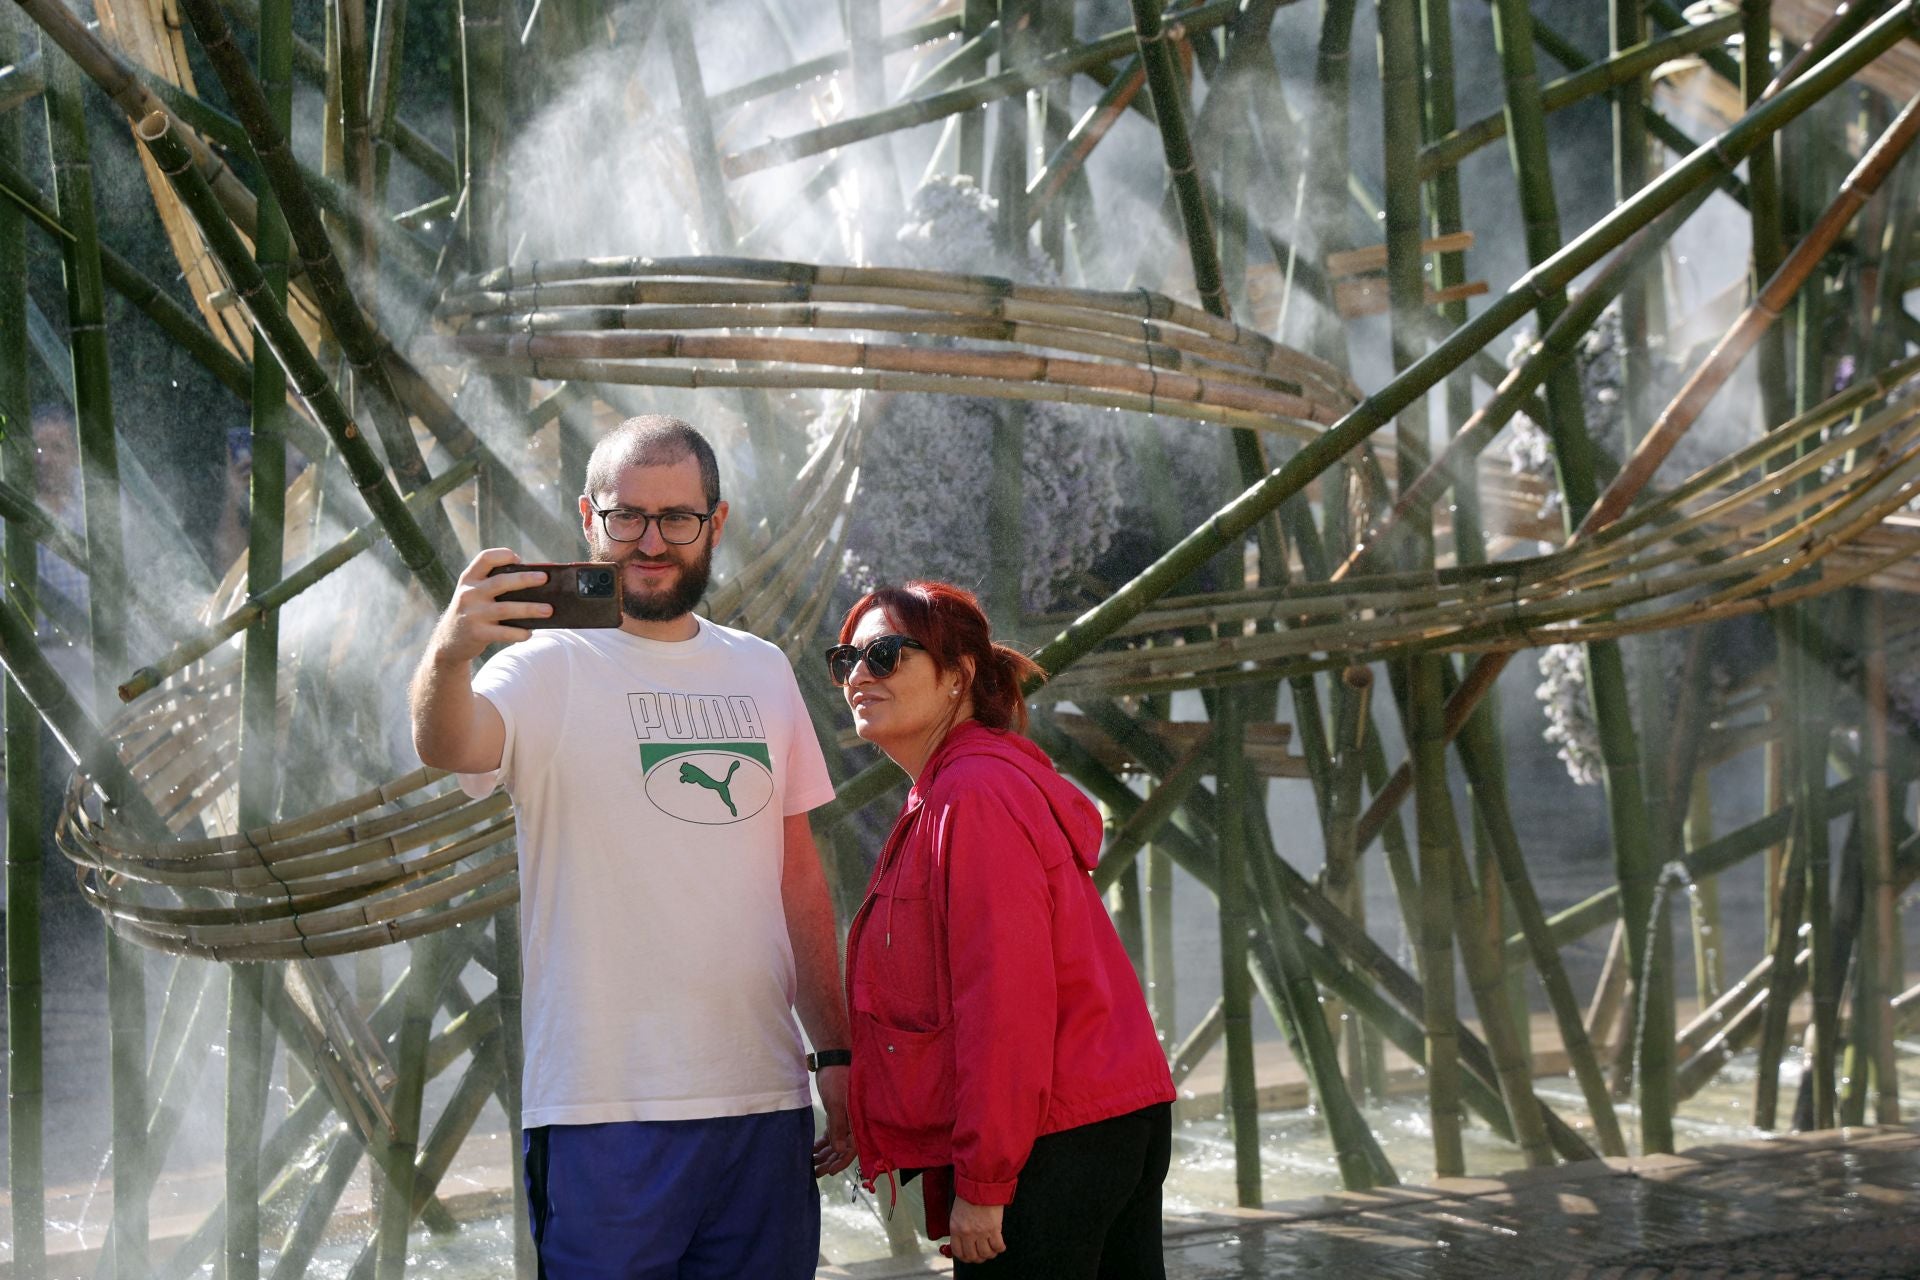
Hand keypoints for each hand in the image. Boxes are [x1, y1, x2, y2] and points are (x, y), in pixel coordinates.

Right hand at [429, 548, 551, 664]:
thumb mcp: (476, 594)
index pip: (485, 558)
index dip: (503, 555)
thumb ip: (496, 585)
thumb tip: (537, 583)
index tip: (519, 559)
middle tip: (544, 578)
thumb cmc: (474, 611)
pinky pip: (503, 632)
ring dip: (529, 609)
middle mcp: (469, 593)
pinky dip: (518, 633)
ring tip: (548, 610)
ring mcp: (472, 614)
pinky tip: (529, 633)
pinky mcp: (477, 633)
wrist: (450, 641)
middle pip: (500, 582)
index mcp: (470, 578)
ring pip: (505, 609)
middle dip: (524, 579)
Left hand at [812, 1065, 854, 1176]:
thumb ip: (839, 1127)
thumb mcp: (837, 1104)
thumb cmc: (837, 1079)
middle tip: (816, 1172)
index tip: (829, 1172)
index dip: (841, 1161)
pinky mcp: (836, 1114)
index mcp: (857, 1122)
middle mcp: (853, 1123)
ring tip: (812, 1165)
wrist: (832, 1059)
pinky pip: (831, 1133)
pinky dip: (822, 1142)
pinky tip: (812, 1150)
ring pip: (835, 1142)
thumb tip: (840, 1150)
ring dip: (825, 1154)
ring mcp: (844, 1119)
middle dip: (830, 1161)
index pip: (852, 1148)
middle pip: (843, 1148)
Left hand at [947, 1196, 1005, 1263]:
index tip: (969, 1257)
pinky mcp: (994, 1228)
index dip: (965, 1258)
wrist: (981, 1183)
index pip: (958, 1252)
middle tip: (982, 1255)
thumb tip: (963, 1241)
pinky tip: (1000, 1246)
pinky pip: (998, 1246)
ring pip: (986, 1253)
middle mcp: (967, 1233)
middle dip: (978, 1258)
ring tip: (992, 1250)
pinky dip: (1000, 1248)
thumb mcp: (957, 1213)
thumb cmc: (969, 1195)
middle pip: (972, 1256)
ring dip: (990, 1254)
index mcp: (955, 1229)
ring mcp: (981, 1232)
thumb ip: (959, 1228)